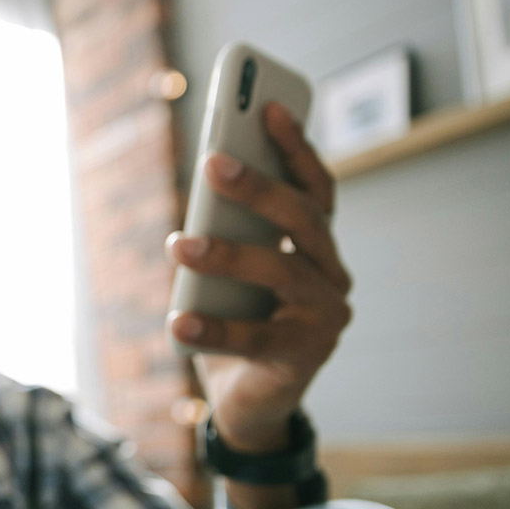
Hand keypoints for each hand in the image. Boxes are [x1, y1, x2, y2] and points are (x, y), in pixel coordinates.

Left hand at [166, 102, 352, 450]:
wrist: (247, 401)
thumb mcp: (229, 272)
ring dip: (228, 253)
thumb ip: (227, 232)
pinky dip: (213, 329)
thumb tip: (204, 184)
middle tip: (213, 162)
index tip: (269, 107)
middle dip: (259, 186)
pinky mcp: (303, 359)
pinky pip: (255, 339)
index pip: (315, 189)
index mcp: (317, 248)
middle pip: (304, 219)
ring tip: (178, 243)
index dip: (296, 148)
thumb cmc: (238, 321)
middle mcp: (331, 277)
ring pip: (282, 271)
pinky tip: (177, 320)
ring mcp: (324, 319)